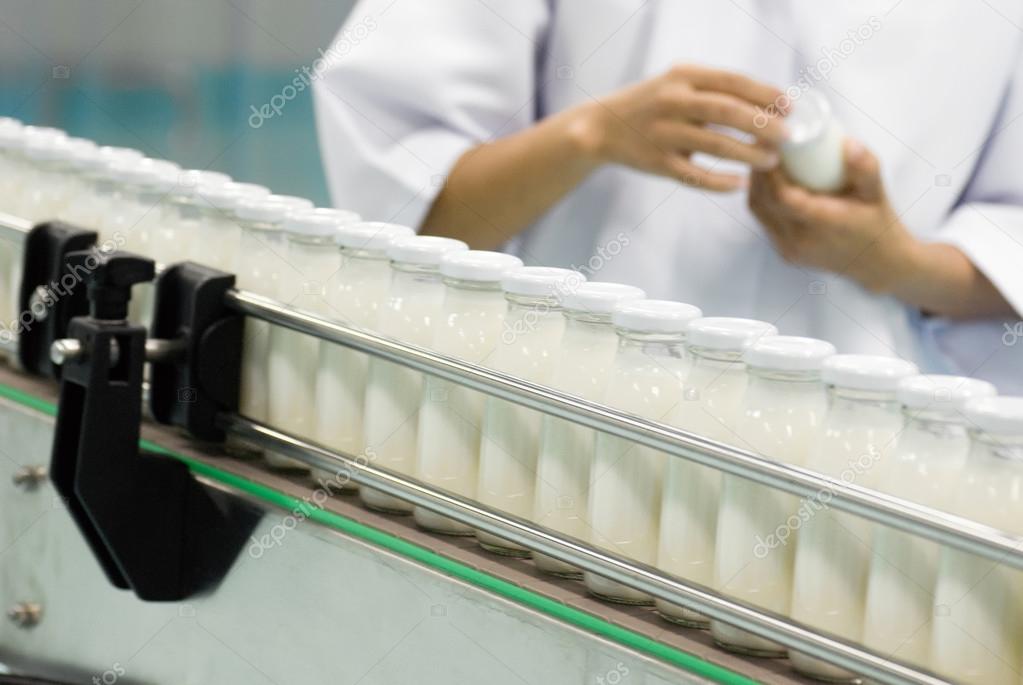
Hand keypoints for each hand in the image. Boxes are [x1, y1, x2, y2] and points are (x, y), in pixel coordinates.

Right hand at [571, 65, 788, 191]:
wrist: (602, 127)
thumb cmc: (653, 104)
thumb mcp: (678, 84)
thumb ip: (715, 90)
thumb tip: (769, 104)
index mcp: (683, 77)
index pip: (733, 82)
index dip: (765, 94)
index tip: (790, 107)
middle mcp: (672, 102)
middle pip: (728, 112)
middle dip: (763, 125)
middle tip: (787, 138)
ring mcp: (664, 134)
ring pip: (716, 145)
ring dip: (749, 154)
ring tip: (770, 161)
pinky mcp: (658, 163)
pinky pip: (696, 176)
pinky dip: (721, 182)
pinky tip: (739, 184)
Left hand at [748, 139, 917, 292]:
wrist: (878, 264)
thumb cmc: (878, 222)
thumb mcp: (877, 193)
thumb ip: (865, 168)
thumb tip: (847, 142)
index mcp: (822, 225)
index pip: (781, 196)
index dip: (770, 169)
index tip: (769, 142)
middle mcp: (799, 241)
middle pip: (762, 201)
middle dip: (758, 170)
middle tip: (761, 141)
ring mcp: (788, 249)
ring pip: (758, 210)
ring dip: (756, 182)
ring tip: (763, 156)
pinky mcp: (784, 251)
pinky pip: (763, 220)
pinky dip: (761, 196)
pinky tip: (769, 177)